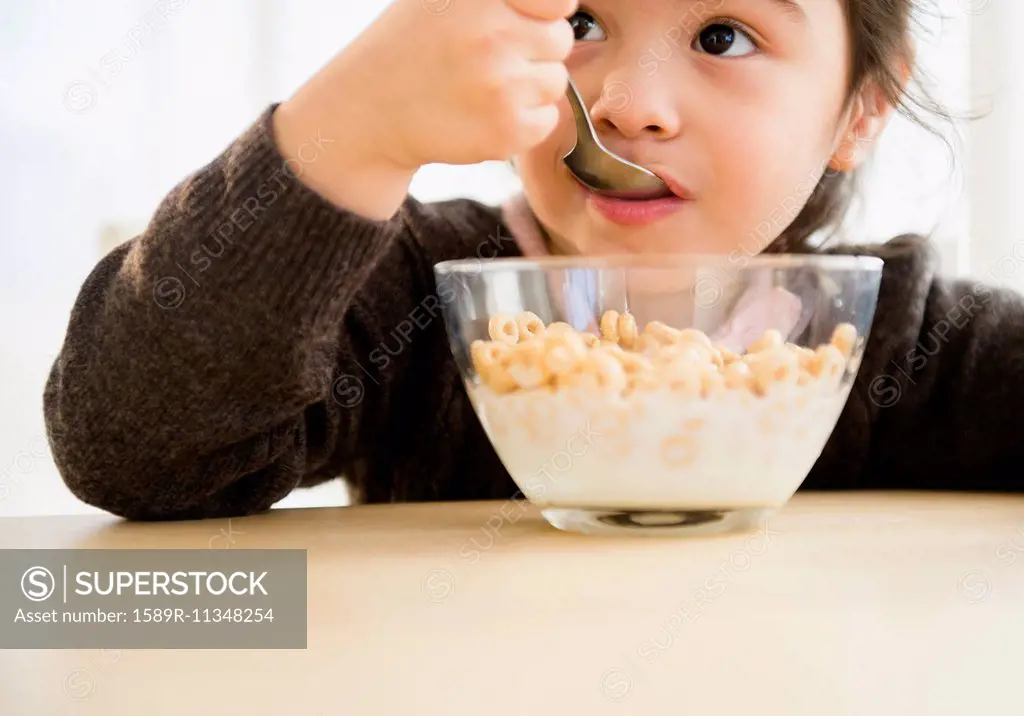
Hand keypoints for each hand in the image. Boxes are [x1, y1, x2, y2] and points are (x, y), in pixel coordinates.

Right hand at [274, 0, 577, 218]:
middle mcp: (492, 37)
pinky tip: (486, 114)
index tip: (521, 24)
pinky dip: (525, 121)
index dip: (543, 14)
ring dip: (530, 87)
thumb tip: (563, 2)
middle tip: (491, 61)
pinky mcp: (506, 130)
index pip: (559, 1)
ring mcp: (501, 87)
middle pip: (560, 40)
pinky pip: (547, 119)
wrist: (369, 112)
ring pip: (555, 81)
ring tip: (484, 88)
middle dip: (534, 50)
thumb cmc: (411, 49)